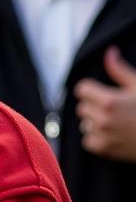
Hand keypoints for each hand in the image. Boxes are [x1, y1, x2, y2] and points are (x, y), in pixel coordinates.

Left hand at [74, 46, 135, 161]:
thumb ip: (119, 69)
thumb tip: (109, 51)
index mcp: (110, 101)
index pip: (82, 89)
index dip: (91, 90)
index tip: (101, 92)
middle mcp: (103, 119)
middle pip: (82, 107)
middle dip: (94, 106)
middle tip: (114, 108)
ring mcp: (103, 136)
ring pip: (85, 124)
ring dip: (95, 123)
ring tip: (117, 121)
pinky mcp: (105, 150)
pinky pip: (88, 141)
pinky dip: (97, 138)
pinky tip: (114, 133)